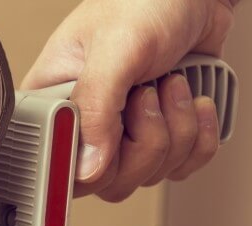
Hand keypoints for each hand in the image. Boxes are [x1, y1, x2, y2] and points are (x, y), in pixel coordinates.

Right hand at [22, 0, 235, 200]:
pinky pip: (180, 169)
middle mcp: (84, 125)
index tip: (112, 139)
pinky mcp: (160, 137)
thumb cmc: (146, 2)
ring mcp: (124, 135)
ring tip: (174, 84)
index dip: (86, 163)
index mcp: (53, 101)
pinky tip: (195, 103)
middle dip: (145, 142)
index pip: (54, 164)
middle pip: (107, 182)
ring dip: (177, 131)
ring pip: (148, 176)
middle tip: (147, 94)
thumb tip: (87, 168)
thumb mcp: (116, 48)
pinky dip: (199, 139)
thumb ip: (97, 106)